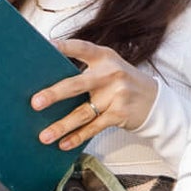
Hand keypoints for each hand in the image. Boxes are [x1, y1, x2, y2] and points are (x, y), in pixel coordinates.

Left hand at [31, 39, 158, 150]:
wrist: (156, 101)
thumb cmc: (121, 83)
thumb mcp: (109, 68)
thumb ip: (86, 71)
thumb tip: (48, 83)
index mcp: (104, 57)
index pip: (82, 48)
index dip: (64, 47)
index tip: (46, 47)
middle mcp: (110, 73)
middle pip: (77, 84)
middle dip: (55, 94)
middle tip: (35, 103)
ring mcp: (116, 94)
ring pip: (83, 112)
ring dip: (62, 126)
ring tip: (43, 136)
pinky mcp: (120, 113)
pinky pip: (94, 127)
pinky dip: (77, 137)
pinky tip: (63, 144)